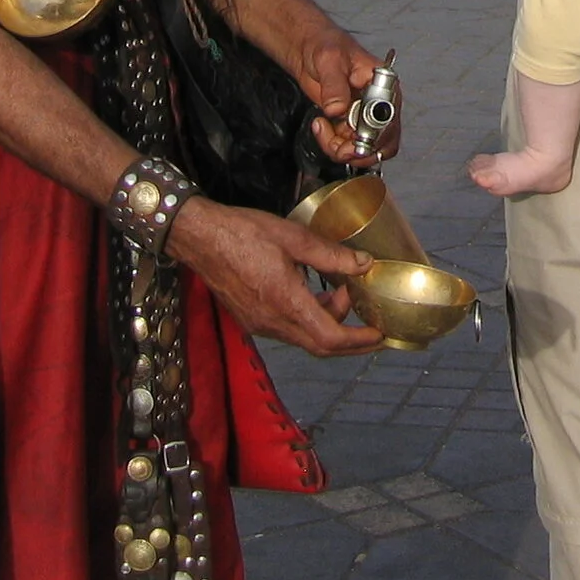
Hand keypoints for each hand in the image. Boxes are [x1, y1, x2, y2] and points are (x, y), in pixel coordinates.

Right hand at [166, 200, 381, 355]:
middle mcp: (272, 323)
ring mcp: (259, 324)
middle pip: (320, 345)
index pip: (330, 338)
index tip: (380, 334)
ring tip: (339, 291)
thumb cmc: (243, 233)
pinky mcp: (250, 320)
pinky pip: (287, 330)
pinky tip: (313, 295)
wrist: (199, 237)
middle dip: (350, 338)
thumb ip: (331, 255)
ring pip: (303, 337)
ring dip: (327, 323)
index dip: (359, 341)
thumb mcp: (294, 238)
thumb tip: (364, 264)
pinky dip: (308, 319)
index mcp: (286, 303)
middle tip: (369, 319)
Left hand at [289, 25, 402, 164]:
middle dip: (359, 149)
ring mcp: (363, 115)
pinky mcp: (348, 123)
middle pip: (382, 142)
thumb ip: (335, 85)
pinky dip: (331, 144)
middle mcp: (378, 103)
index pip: (390, 118)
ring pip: (364, 149)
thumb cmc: (325, 44)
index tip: (356, 135)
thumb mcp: (329, 59)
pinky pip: (346, 147)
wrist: (307, 49)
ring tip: (323, 129)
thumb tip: (338, 109)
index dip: (376, 133)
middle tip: (339, 145)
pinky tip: (320, 125)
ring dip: (341, 148)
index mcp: (383, 83)